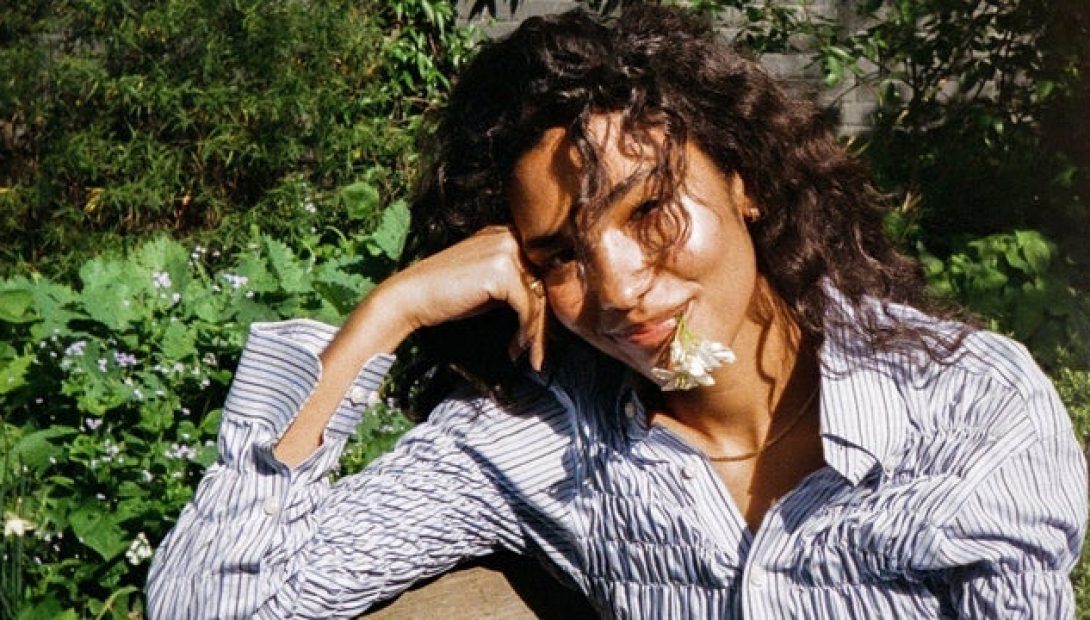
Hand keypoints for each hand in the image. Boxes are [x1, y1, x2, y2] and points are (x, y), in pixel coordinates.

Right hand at [374, 225, 548, 369]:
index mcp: (506, 234)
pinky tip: (516, 348)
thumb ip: (516, 282)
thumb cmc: (446, 294)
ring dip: (537, 333)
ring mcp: (506, 251)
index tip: (543, 332)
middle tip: (541, 350)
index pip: (542, 268)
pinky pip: (526, 307)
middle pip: (545, 282)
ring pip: (539, 297)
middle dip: (546, 320)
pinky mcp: (501, 272)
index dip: (547, 302)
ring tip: (531, 355)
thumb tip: (547, 305)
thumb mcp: (489, 283)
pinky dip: (526, 332)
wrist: (410, 297)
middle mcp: (509, 236)